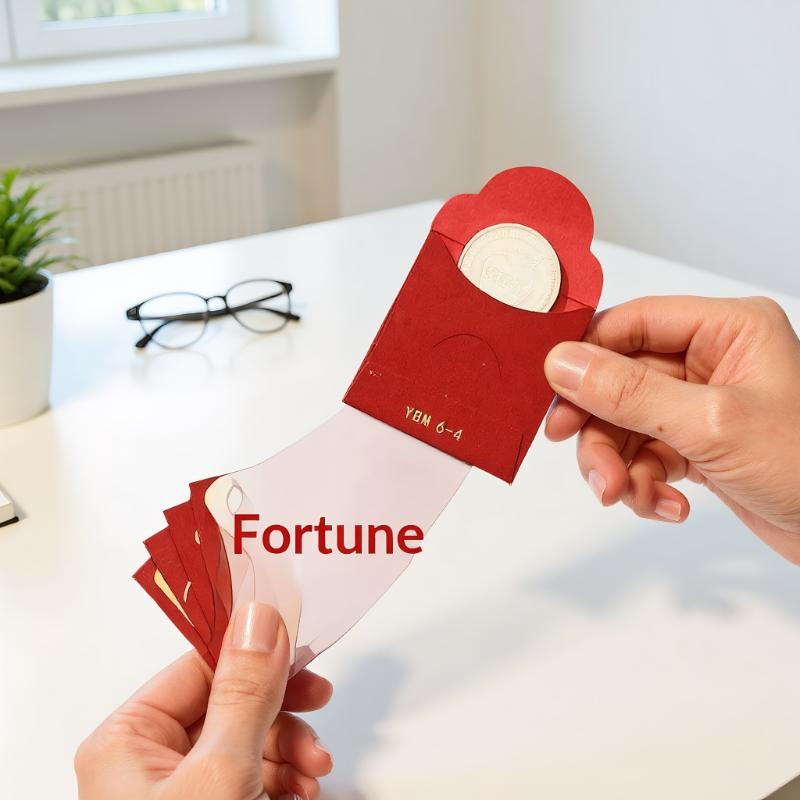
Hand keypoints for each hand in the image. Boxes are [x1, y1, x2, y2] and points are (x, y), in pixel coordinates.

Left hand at [76, 603, 332, 799]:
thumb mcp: (220, 773)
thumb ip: (244, 693)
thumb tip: (259, 618)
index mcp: (126, 741)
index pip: (200, 665)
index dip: (255, 651)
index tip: (297, 641)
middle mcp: (146, 763)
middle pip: (231, 703)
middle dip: (283, 711)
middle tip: (317, 701)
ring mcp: (178, 791)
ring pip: (248, 740)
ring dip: (291, 748)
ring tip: (313, 768)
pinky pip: (250, 774)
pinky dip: (284, 776)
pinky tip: (303, 786)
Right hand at [544, 296, 799, 562]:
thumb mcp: (710, 425)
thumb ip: (630, 393)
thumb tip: (563, 365)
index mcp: (726, 329)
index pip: (631, 325)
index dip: (587, 358)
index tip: (554, 395)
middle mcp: (710, 359)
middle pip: (619, 382)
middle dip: (602, 431)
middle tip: (593, 469)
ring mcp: (700, 404)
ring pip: (625, 425)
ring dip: (618, 466)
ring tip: (628, 497)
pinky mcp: (696, 444)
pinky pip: (644, 455)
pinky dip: (643, 485)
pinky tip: (666, 507)